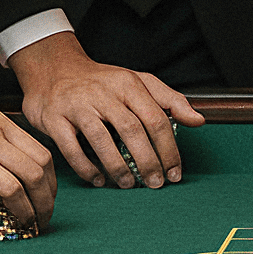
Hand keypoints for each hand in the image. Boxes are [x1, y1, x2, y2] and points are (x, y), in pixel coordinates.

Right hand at [0, 89, 57, 231]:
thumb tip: (16, 169)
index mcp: (0, 123)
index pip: (43, 155)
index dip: (52, 183)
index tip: (49, 199)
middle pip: (35, 174)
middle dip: (44, 203)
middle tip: (41, 220)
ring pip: (13, 189)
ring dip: (22, 213)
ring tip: (21, 226)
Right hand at [7, 31, 205, 188]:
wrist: (54, 69)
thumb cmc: (102, 82)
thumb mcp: (138, 82)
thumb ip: (170, 100)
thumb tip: (199, 121)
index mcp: (128, 84)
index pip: (156, 118)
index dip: (169, 149)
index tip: (175, 172)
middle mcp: (104, 93)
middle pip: (132, 130)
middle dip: (148, 161)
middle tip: (156, 183)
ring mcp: (77, 105)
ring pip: (102, 140)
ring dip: (118, 168)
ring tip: (128, 184)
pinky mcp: (54, 119)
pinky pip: (71, 148)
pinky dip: (86, 168)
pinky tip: (98, 179)